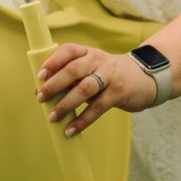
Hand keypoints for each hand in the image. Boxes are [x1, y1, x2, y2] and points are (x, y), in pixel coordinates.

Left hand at [34, 43, 159, 136]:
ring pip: (84, 89)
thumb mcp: (89, 69)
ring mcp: (109, 76)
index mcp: (87, 52)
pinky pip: (97, 108)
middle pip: (73, 70)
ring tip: (52, 117)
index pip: (68, 50)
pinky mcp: (118, 93)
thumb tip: (38, 91)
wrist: (142, 78)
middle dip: (54, 84)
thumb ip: (68, 77)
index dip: (52, 62)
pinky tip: (71, 130)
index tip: (39, 76)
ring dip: (66, 104)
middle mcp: (98, 60)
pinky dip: (82, 120)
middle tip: (40, 98)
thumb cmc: (106, 74)